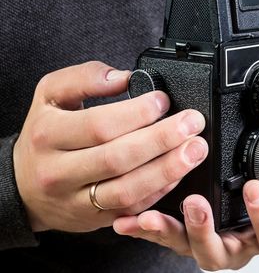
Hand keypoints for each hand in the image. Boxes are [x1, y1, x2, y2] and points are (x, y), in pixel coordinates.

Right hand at [13, 61, 207, 232]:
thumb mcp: (51, 95)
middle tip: (193, 124)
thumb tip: (124, 78)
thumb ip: (84, 78)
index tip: (163, 101)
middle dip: (162, 140)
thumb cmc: (44, 135)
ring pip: (128, 190)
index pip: (99, 126)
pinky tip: (180, 172)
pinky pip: (133, 207)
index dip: (137, 113)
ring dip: (168, 170)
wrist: (24, 186)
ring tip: (195, 150)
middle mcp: (59, 172)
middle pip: (117, 158)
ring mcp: (77, 201)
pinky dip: (160, 190)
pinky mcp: (96, 219)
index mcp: (49, 135)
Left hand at [113, 123, 258, 270]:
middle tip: (198, 203)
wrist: (236, 197)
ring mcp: (207, 243)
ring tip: (155, 213)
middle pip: (226, 252)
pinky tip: (127, 218)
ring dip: (173, 231)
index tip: (254, 188)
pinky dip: (144, 229)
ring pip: (191, 249)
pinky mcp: (181, 237)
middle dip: (209, 231)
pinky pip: (162, 239)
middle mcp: (237, 243)